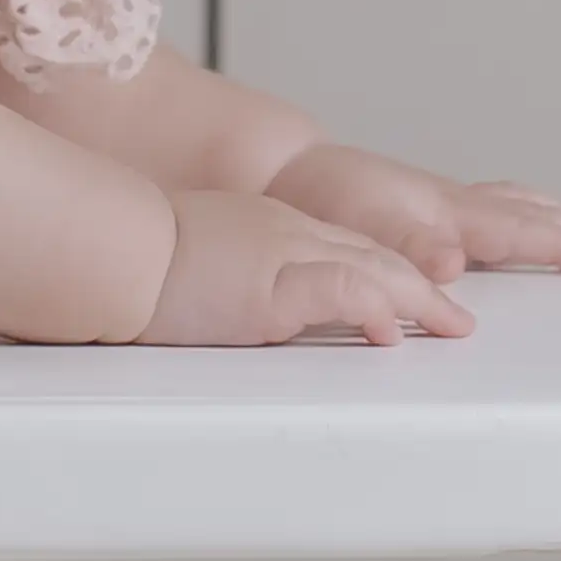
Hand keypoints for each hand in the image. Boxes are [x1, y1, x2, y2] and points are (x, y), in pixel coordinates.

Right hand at [140, 188, 476, 346]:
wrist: (105, 245)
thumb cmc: (127, 259)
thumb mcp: (190, 262)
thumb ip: (220, 279)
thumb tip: (218, 307)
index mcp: (265, 228)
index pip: (342, 247)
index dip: (386, 272)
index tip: (414, 295)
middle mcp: (284, 233)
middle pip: (373, 255)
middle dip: (421, 286)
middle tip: (456, 318)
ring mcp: (282, 254)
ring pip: (373, 269)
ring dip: (420, 300)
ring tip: (452, 327)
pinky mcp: (272, 284)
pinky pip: (340, 291)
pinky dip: (375, 308)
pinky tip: (395, 333)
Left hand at [258, 144, 560, 286]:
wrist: (281, 171)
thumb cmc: (318, 201)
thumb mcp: (361, 228)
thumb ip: (410, 248)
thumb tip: (457, 266)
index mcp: (444, 210)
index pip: (519, 231)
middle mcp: (450, 202)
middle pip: (532, 215)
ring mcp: (441, 200)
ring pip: (518, 206)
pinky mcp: (428, 205)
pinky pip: (495, 207)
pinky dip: (527, 213)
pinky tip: (526, 222)